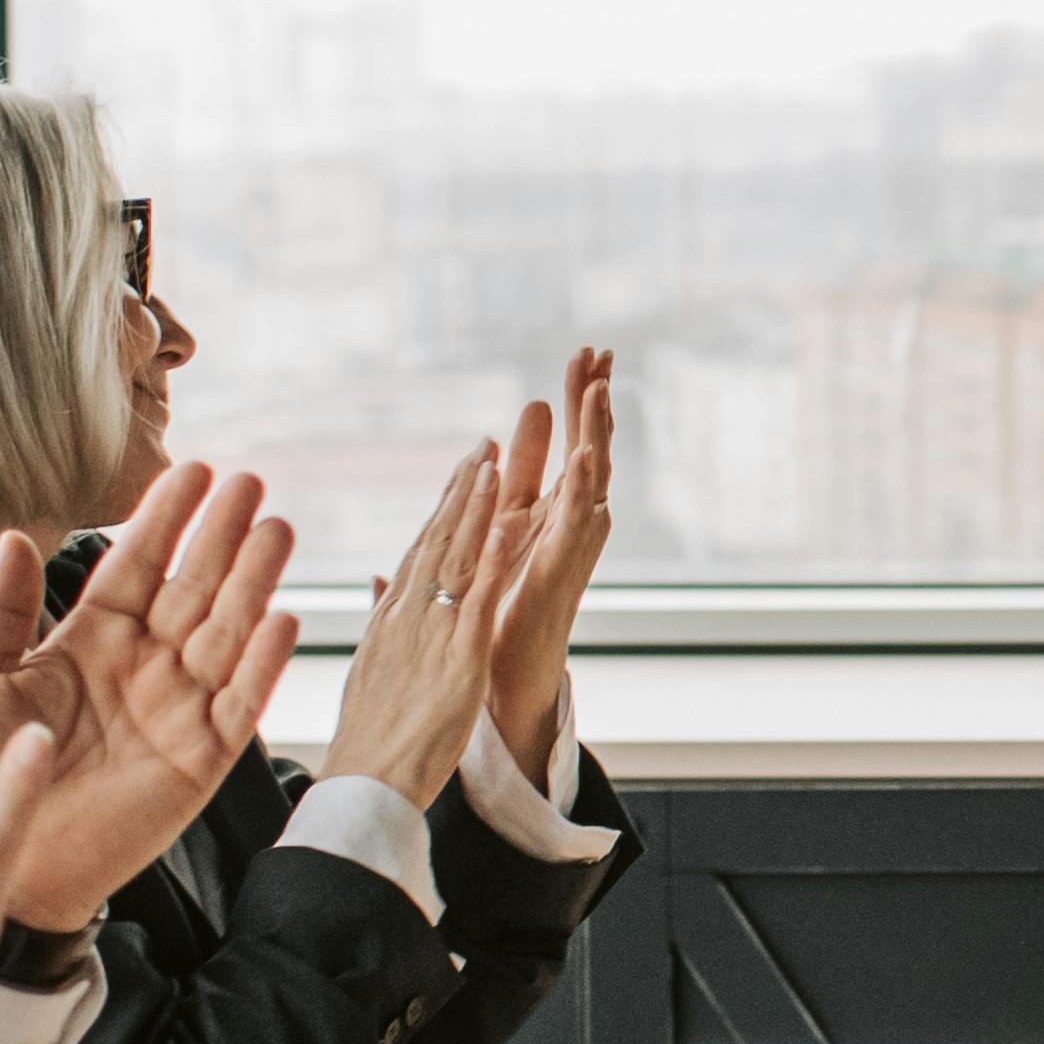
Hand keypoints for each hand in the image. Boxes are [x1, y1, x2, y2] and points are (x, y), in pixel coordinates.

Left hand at [0, 464, 302, 927]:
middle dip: (221, 536)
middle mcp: (141, 669)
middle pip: (192, 589)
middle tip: (249, 481)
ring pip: (225, 635)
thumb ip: (0, 617)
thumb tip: (11, 540)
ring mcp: (176, 713)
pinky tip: (284, 619)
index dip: (163, 520)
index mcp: (89, 644)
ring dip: (252, 584)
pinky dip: (261, 666)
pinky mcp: (199, 762)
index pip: (134, 567)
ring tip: (276, 530)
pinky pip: (239, 707)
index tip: (191, 469)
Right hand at [323, 441, 507, 808]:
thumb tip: (381, 591)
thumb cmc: (370, 738)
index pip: (420, 551)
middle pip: (436, 540)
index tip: (460, 473)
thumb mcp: (373, 670)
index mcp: (390, 619)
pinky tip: (509, 524)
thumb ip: (383, 625)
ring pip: (457, 557)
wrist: (364, 781)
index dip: (442, 509)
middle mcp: (407, 615)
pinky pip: (478, 599)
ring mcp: (431, 633)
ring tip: (494, 461)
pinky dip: (493, 558)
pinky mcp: (458, 658)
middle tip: (482, 447)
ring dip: (476, 507)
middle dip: (460, 491)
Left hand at [478, 347, 613, 779]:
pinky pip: (571, 531)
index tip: (584, 355)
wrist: (499, 693)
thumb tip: (442, 508)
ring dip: (594, 435)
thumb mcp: (472, 570)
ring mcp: (565, 555)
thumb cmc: (490, 636)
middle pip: (584, 453)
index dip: (572, 402)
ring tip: (601, 388)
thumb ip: (464, 535)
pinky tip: (585, 458)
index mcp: (542, 523)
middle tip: (600, 350)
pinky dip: (580, 494)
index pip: (562, 447)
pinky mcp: (557, 580)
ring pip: (587, 483)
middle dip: (590, 402)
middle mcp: (563, 533)